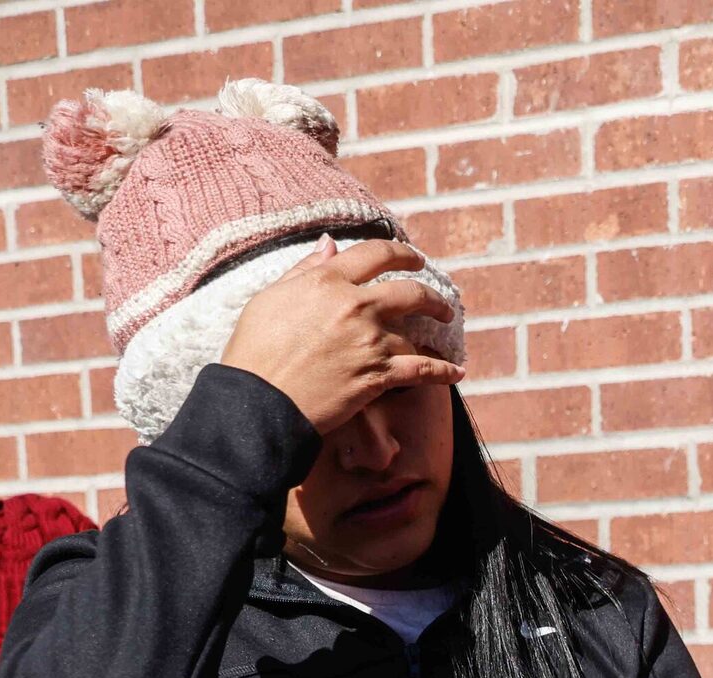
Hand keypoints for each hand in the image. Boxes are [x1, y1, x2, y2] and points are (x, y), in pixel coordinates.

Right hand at [220, 236, 464, 436]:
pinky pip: (423, 370)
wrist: (259, 399)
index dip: (402, 254)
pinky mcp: (379, 375)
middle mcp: (354, 306)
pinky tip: (457, 373)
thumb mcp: (271, 297)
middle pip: (410, 292)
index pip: (375, 255)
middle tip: (441, 305)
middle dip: (432, 296)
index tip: (415, 260)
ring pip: (412, 336)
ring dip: (426, 343)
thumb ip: (306, 270)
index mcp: (328, 281)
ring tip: (434, 347)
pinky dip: (444, 372)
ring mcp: (370, 341)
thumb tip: (329, 244)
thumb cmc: (255, 349)